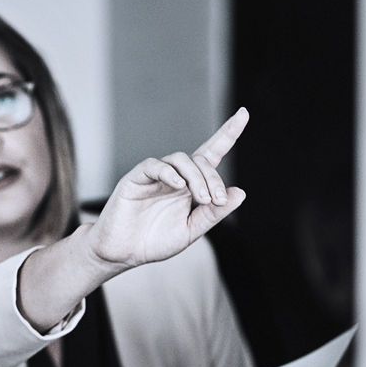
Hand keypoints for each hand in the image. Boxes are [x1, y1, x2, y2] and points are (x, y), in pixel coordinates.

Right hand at [86, 108, 249, 269]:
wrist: (122, 253)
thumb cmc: (153, 241)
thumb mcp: (190, 230)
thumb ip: (213, 213)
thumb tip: (240, 193)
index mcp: (188, 186)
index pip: (211, 154)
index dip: (227, 134)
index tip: (243, 113)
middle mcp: (174, 176)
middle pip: (200, 160)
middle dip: (213, 178)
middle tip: (215, 200)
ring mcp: (154, 176)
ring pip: (180, 159)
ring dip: (196, 177)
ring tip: (201, 199)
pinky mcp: (135, 178)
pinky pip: (154, 166)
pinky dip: (169, 173)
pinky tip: (179, 186)